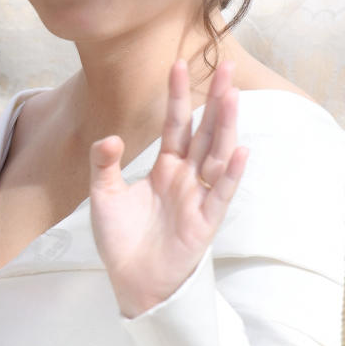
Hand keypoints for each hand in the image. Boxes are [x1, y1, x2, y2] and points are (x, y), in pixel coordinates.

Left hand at [89, 59, 247, 317]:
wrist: (133, 281)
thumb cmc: (121, 240)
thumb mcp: (104, 196)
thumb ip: (104, 164)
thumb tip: (110, 137)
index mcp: (166, 168)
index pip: (175, 124)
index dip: (177, 96)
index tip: (179, 64)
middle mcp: (186, 177)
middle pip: (204, 132)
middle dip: (214, 100)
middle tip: (224, 66)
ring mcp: (198, 197)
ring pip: (217, 155)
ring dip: (225, 126)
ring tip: (233, 96)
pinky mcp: (205, 222)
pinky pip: (221, 194)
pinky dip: (231, 173)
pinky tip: (240, 150)